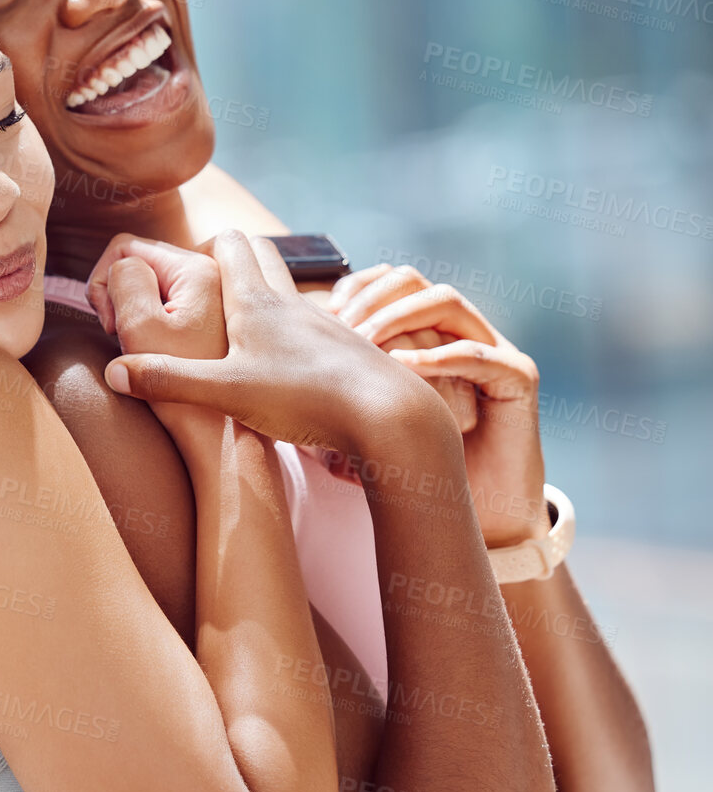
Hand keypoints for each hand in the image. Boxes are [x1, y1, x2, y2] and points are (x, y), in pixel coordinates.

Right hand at [88, 231, 449, 457]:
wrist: (390, 418)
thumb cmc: (306, 399)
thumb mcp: (225, 393)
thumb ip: (167, 381)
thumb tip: (113, 372)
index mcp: (257, 302)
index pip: (229, 243)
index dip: (199, 246)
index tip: (178, 270)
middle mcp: (292, 303)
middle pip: (262, 254)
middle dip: (233, 258)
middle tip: (204, 289)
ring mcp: (323, 325)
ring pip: (287, 291)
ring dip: (262, 296)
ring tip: (237, 330)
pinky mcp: (344, 352)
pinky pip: (310, 326)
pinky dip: (290, 332)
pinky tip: (283, 367)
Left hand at [328, 265, 547, 545]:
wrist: (479, 510)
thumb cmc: (419, 465)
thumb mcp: (364, 420)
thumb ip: (332, 391)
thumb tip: (272, 376)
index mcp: (423, 330)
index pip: (385, 282)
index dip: (353, 289)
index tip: (323, 313)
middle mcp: (457, 330)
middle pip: (412, 281)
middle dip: (371, 298)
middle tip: (341, 327)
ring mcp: (492, 348)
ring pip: (447, 301)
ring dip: (400, 317)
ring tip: (367, 343)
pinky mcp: (519, 377)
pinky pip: (480, 353)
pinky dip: (439, 356)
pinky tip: (402, 368)